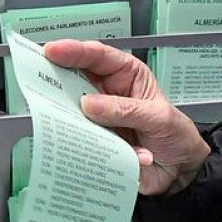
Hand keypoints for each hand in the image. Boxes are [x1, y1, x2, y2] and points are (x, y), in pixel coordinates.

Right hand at [42, 39, 211, 196]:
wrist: (181, 170)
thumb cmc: (176, 135)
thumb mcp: (158, 118)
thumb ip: (126, 110)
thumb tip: (90, 104)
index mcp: (126, 75)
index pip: (97, 56)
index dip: (73, 51)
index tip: (52, 51)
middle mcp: (109, 94)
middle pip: (76, 81)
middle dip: (59, 82)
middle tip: (41, 83)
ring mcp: (100, 119)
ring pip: (75, 113)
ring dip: (71, 119)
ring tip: (69, 121)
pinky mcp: (98, 142)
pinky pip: (84, 141)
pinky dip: (85, 146)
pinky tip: (91, 151)